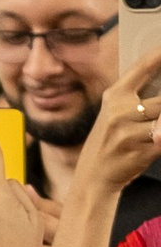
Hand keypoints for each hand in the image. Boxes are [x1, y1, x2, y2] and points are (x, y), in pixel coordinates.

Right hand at [68, 56, 160, 212]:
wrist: (92, 179)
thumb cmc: (109, 142)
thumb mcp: (113, 114)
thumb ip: (136, 97)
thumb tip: (160, 85)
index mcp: (114, 96)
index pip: (143, 67)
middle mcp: (119, 112)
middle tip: (156, 112)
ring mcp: (128, 133)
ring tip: (155, 131)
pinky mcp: (139, 152)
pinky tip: (156, 140)